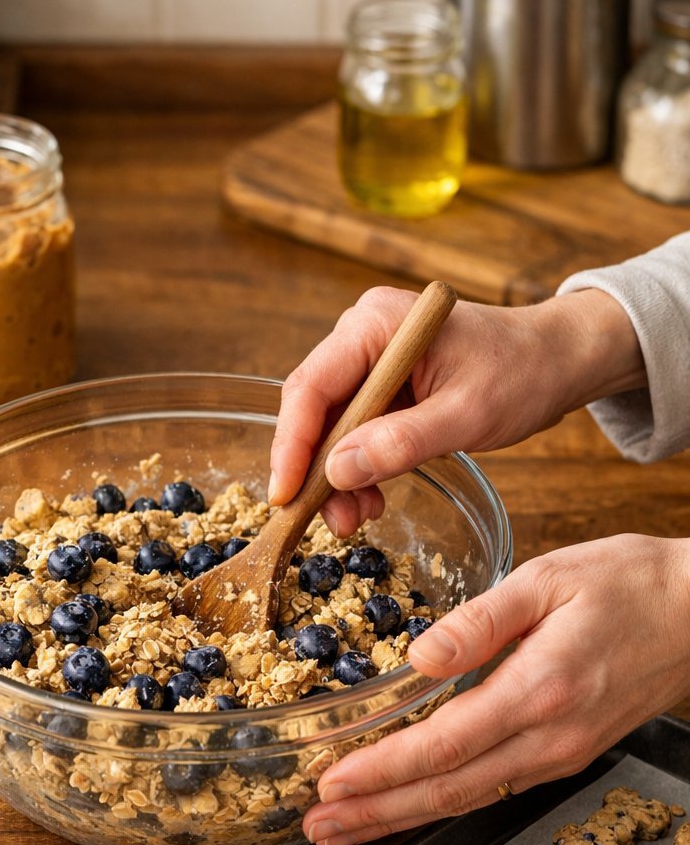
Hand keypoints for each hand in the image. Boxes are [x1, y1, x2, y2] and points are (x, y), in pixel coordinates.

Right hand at [269, 285, 644, 538]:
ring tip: (356, 519)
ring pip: (330, 426)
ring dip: (336, 477)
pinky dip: (358, 469)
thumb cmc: (523, 373)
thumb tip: (337, 472)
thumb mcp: (466, 415)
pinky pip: (354, 431)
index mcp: (376, 324)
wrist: (558, 360)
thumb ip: (400, 443)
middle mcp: (364, 334)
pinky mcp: (383, 385)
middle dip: (315, 469)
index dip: (292, 445)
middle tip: (327, 520)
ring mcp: (372, 360)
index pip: (311, 386)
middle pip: (313, 408)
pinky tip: (371, 499)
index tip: (286, 496)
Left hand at [304, 535, 689, 844]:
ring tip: (343, 831)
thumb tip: (418, 656)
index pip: (445, 745)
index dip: (383, 770)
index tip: (331, 783)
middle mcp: (550, 737)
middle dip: (376, 814)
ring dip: (400, 818)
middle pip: (448, 790)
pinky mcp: (566, 754)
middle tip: (317, 829)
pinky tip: (405, 808)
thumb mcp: (549, 578)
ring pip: (467, 799)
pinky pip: (491, 789)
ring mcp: (561, 753)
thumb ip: (479, 620)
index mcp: (540, 689)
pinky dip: (439, 804)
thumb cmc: (629, 584)